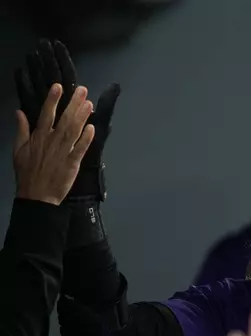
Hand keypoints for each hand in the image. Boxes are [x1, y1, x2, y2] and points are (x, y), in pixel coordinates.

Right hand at [14, 84, 94, 204]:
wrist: (36, 195)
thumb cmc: (27, 173)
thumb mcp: (18, 150)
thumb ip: (21, 130)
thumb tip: (18, 112)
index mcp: (38, 137)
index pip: (45, 114)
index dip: (52, 100)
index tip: (59, 86)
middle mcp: (51, 141)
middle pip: (64, 119)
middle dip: (73, 104)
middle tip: (83, 90)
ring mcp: (63, 151)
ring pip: (74, 131)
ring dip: (82, 116)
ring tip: (89, 103)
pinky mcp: (72, 163)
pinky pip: (80, 148)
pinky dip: (86, 138)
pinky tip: (92, 127)